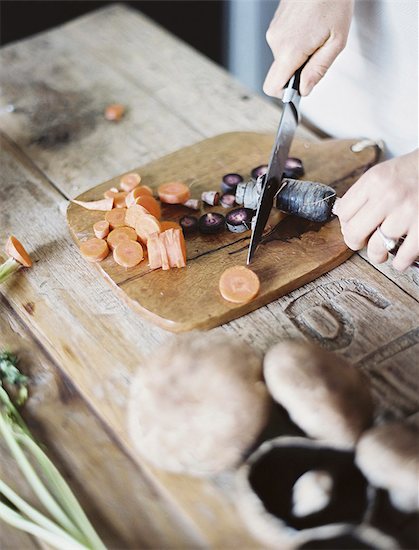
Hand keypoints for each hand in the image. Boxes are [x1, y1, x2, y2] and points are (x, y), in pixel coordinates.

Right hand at [264, 0, 352, 96]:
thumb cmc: (333, 1)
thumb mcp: (336, 42)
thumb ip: (318, 70)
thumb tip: (304, 90)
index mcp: (289, 50)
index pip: (273, 87)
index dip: (285, 93)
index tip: (299, 89)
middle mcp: (276, 42)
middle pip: (280, 73)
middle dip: (298, 71)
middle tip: (317, 53)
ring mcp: (273, 31)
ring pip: (283, 58)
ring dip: (299, 54)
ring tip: (316, 35)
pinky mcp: (275, 24)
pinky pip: (283, 44)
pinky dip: (296, 42)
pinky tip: (310, 27)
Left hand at [333, 150, 418, 270]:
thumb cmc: (412, 172)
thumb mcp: (382, 173)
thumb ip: (362, 193)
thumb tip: (341, 214)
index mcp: (374, 181)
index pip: (344, 212)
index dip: (346, 223)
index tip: (352, 227)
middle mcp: (389, 196)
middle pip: (354, 232)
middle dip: (355, 242)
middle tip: (361, 243)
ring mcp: (407, 213)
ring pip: (376, 247)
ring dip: (376, 255)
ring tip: (380, 253)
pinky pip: (403, 256)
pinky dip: (399, 262)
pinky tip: (400, 259)